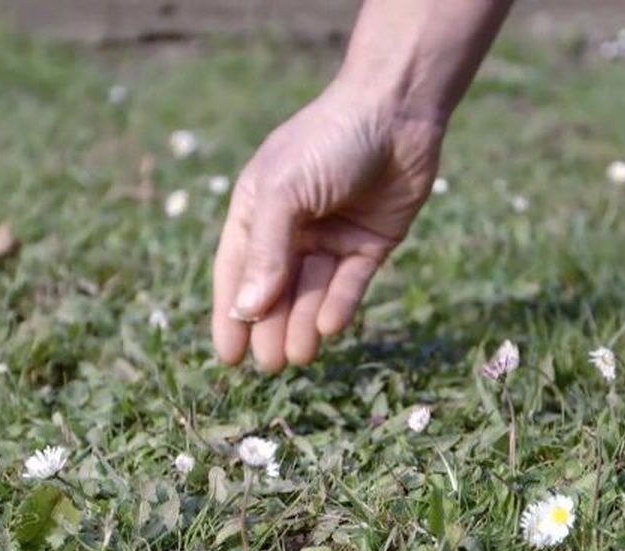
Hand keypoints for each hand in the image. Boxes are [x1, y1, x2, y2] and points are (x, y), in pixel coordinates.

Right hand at [211, 87, 443, 371]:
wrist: (397, 111)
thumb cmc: (328, 141)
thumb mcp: (284, 193)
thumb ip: (266, 252)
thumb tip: (246, 310)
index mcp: (258, 209)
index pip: (236, 271)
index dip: (230, 314)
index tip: (228, 357)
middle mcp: (292, 227)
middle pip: (275, 289)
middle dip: (270, 327)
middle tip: (270, 366)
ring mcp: (332, 236)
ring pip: (312, 292)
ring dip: (303, 324)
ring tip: (298, 357)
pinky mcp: (371, 242)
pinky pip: (350, 283)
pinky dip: (339, 305)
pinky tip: (327, 328)